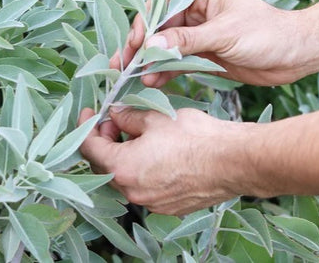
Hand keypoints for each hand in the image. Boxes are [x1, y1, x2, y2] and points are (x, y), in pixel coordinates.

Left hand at [78, 106, 245, 214]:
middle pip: (108, 164)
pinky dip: (146, 168)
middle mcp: (133, 192)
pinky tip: (161, 152)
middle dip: (109, 140)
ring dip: (128, 154)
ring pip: (129, 176)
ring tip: (143, 132)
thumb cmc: (194, 137)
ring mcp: (152, 203)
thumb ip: (129, 116)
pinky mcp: (170, 206)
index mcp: (123, 168)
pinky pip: (148, 186)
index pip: (91, 148)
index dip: (87, 127)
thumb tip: (116, 113)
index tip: (89, 113)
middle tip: (118, 119)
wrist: (231, 161)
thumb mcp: (156, 117)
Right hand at [111, 0, 305, 86]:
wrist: (294, 55)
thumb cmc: (266, 32)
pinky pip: (178, 62)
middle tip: (124, 65)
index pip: (164, 2)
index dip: (146, 21)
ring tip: (134, 80)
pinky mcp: (204, 55)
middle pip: (160, 27)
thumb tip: (150, 46)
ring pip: (166, 47)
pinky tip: (153, 84)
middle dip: (142, 46)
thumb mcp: (224, 33)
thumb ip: (187, 40)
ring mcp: (199, 35)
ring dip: (151, 62)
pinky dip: (165, 72)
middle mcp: (196, 11)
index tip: (137, 43)